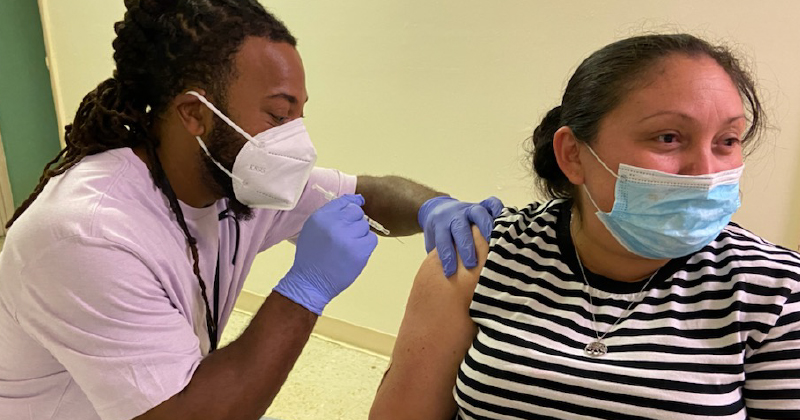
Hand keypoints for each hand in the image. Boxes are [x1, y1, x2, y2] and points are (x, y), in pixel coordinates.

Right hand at [274, 194, 378, 314]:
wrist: (310, 282)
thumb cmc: (311, 256)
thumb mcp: (312, 229)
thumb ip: (330, 215)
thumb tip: (355, 201)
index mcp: (321, 217)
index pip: (344, 201)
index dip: (353, 203)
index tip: (358, 203)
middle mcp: (334, 224)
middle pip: (356, 212)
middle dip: (355, 221)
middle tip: (347, 235)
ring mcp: (348, 238)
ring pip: (365, 226)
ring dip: (359, 235)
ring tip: (347, 247)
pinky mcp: (359, 251)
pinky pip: (372, 239)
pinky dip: (366, 245)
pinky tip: (355, 252)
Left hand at [418, 196, 503, 276]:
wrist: (438, 210)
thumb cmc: (439, 235)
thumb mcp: (434, 245)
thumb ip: (438, 258)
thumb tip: (443, 285)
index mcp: (441, 224)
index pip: (443, 239)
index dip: (447, 255)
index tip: (450, 272)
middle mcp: (456, 215)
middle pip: (460, 228)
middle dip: (466, 246)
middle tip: (470, 264)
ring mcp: (469, 209)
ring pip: (477, 214)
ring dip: (486, 228)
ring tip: (494, 244)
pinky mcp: (481, 205)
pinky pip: (492, 203)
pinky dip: (499, 210)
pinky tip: (507, 222)